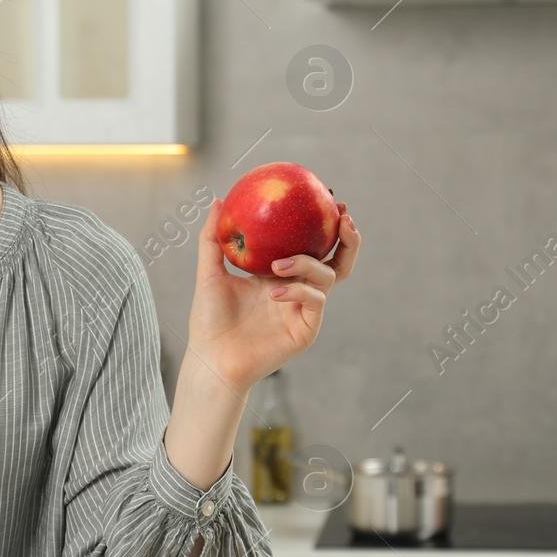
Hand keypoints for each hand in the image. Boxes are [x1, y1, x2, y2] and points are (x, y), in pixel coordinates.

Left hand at [184, 197, 360, 393]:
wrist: (211, 358)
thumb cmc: (209, 320)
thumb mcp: (209, 273)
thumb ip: (212, 238)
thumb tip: (219, 200)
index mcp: (279, 275)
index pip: (310, 245)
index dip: (324, 224)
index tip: (329, 197)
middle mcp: (296, 289)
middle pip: (336, 259)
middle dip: (347, 238)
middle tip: (342, 217)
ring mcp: (304, 309)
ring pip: (329, 275)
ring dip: (308, 262)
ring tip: (278, 264)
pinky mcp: (306, 328)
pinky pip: (315, 300)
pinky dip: (297, 290)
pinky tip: (274, 293)